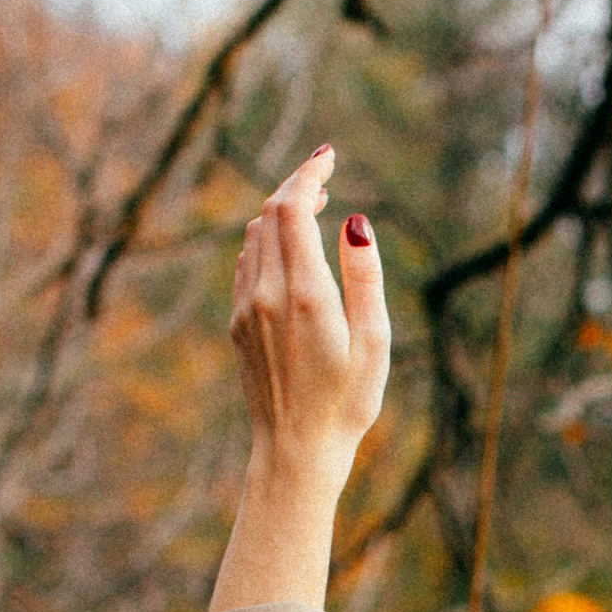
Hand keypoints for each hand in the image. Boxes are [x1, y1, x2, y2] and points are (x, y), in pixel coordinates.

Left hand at [229, 147, 389, 464]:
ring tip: (311, 207)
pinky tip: (287, 248)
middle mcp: (267, 294)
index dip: (308, 174)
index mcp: (305, 294)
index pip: (293, 208)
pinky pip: (246, 264)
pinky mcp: (238, 325)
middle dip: (295, 187)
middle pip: (270, 213)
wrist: (295, 454)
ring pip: (254, 236)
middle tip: (324, 178)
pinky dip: (265, 241)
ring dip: (279, 212)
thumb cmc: (345, 405)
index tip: (328, 157)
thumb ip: (364, 276)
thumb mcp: (373, 343)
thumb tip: (354, 221)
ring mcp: (246, 308)